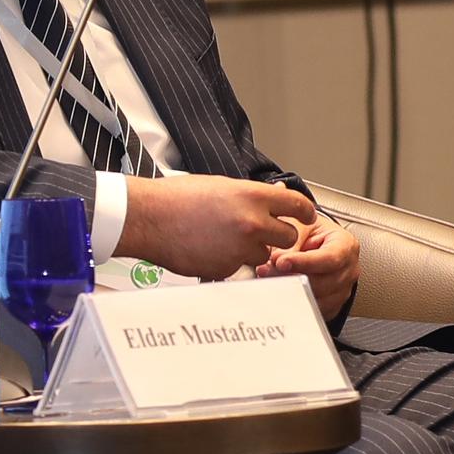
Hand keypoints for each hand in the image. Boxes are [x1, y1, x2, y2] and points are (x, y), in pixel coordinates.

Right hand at [119, 171, 318, 279]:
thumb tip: (273, 197)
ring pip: (265, 255)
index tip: (306, 216)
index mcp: (252, 196)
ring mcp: (239, 248)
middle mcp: (251, 222)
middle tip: (261, 231)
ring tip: (226, 239)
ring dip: (253, 250)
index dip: (305, 212)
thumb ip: (251, 194)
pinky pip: (238, 268)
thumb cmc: (175, 198)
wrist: (147, 218)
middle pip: (288, 236)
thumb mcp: (220, 185)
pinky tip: (210, 248)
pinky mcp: (225, 268)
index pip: (297, 205)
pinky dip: (229, 261)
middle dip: (278, 236)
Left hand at [260, 204, 360, 322]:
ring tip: (269, 279)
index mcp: (346, 246)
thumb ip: (292, 242)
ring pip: (316, 300)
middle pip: (322, 283)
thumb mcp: (301, 227)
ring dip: (289, 292)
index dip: (304, 262)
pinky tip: (278, 292)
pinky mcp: (331, 305)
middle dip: (291, 278)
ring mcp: (341, 290)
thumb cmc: (310, 234)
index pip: (329, 258)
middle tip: (266, 270)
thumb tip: (278, 260)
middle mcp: (348, 270)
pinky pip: (312, 311)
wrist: (315, 244)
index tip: (281, 262)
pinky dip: (293, 303)